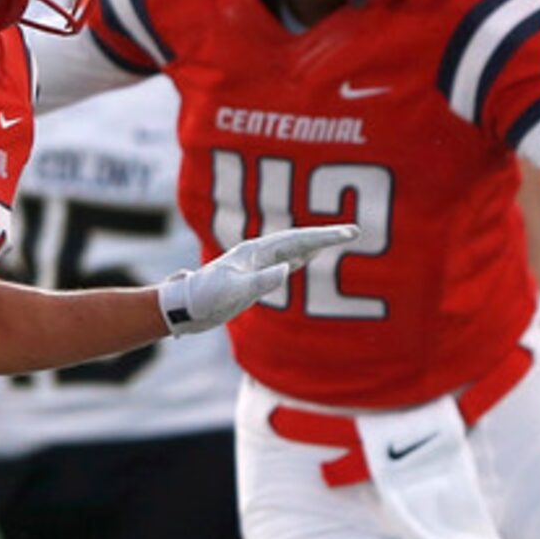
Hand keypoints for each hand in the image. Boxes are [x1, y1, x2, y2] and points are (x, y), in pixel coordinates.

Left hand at [156, 225, 358, 335]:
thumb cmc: (204, 297)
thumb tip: (288, 269)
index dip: (325, 236)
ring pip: (295, 247)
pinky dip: (304, 255)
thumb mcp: (232, 291)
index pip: (298, 240)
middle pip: (300, 238)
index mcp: (256, 251)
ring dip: (318, 242)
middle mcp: (259, 252)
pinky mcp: (256, 275)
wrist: (184, 307)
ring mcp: (258, 263)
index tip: (348, 232)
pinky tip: (310, 256)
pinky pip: (287, 260)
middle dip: (328, 235)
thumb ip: (260, 281)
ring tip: (341, 237)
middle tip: (355, 231)